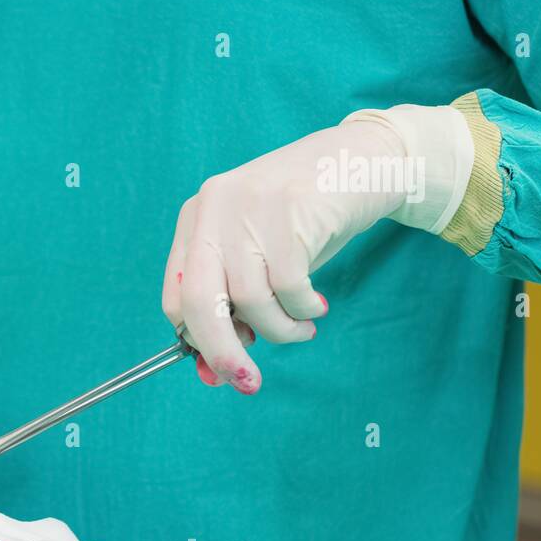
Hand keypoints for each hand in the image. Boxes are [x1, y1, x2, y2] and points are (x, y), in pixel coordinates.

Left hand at [162, 119, 414, 392]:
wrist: (365, 159)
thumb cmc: (307, 220)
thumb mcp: (260, 257)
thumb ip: (235, 306)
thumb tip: (216, 371)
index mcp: (195, 219)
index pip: (175, 295)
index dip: (195, 340)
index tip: (219, 369)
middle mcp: (213, 209)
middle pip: (199, 301)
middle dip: (222, 351)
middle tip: (247, 381)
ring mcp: (250, 206)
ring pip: (251, 299)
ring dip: (280, 330)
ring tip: (302, 326)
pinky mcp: (290, 209)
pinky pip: (289, 287)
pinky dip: (303, 309)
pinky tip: (316, 305)